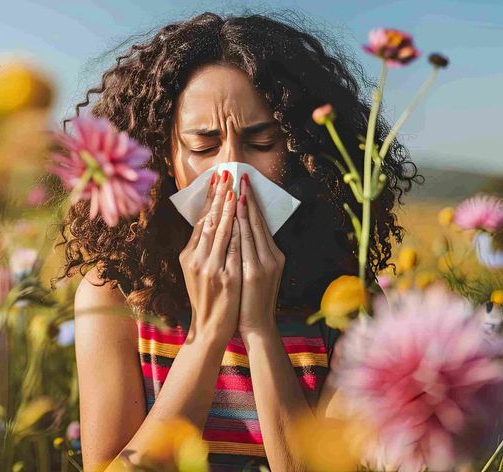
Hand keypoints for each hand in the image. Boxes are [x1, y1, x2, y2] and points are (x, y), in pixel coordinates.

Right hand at [178, 169, 241, 344]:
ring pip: (222, 231)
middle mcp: (197, 260)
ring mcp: (213, 268)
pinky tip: (242, 216)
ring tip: (234, 189)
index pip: (200, 221)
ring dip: (229, 209)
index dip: (209, 199)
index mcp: (188, 256)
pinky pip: (235, 248)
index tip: (216, 180)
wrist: (211, 327)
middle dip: (219, 196)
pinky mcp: (228, 277)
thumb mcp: (196, 271)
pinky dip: (239, 230)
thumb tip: (210, 222)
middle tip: (225, 174)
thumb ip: (202, 249)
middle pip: (209, 221)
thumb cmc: (206, 297)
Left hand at [235, 172, 284, 336]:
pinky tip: (229, 215)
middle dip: (247, 198)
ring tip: (234, 188)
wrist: (255, 326)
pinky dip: (236, 228)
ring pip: (249, 230)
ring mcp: (262, 264)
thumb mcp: (258, 272)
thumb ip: (253, 252)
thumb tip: (241, 229)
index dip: (252, 202)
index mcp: (273, 256)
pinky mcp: (252, 273)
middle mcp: (271, 257)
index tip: (245, 183)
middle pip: (256, 221)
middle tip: (240, 176)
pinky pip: (242, 245)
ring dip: (241, 208)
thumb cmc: (253, 299)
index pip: (260, 222)